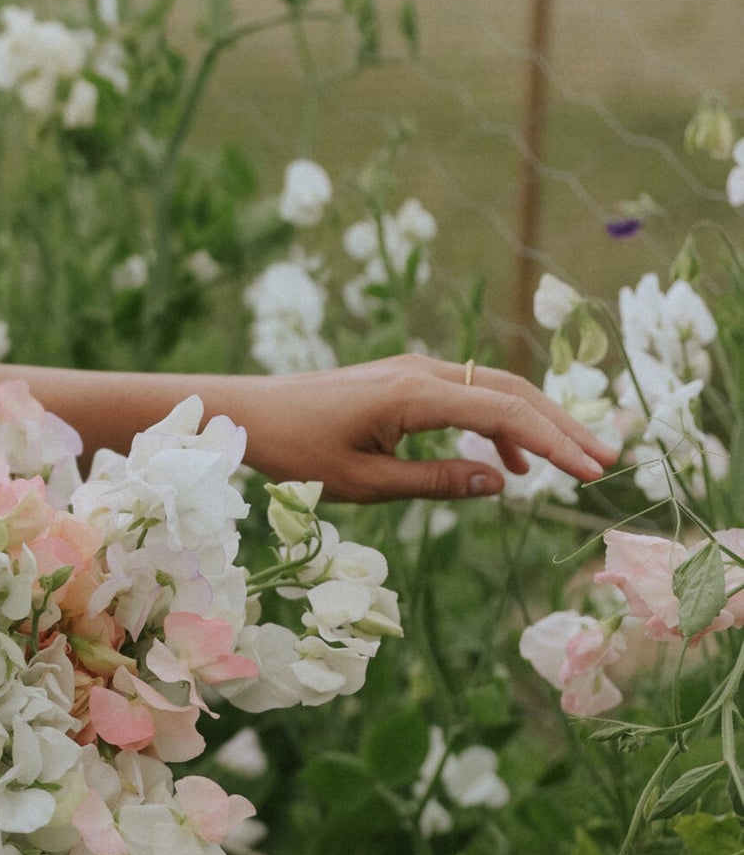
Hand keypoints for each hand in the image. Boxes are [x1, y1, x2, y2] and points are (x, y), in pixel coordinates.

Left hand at [223, 355, 618, 503]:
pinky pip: (467, 395)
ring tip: (571, 464)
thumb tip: (500, 482)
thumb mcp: (366, 483)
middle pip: (512, 392)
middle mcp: (422, 372)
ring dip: (535, 424)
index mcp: (415, 394)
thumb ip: (436, 482)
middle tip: (606, 462)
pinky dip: (496, 423)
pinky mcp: (402, 381)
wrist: (247, 413)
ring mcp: (413, 372)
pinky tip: (506, 462)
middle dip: (562, 427)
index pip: (506, 412)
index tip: (590, 472)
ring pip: (493, 389)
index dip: (555, 443)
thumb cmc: (296, 453)